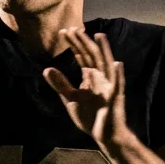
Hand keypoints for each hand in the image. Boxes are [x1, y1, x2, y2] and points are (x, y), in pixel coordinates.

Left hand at [42, 29, 129, 148]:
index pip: (82, 56)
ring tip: (99, 35)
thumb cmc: (90, 116)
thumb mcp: (71, 98)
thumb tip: (46, 69)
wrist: (104, 135)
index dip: (74, 44)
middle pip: (91, 56)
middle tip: (72, 28)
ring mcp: (109, 86)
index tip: (64, 31)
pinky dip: (117, 74)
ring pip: (106, 65)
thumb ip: (61, 84)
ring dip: (104, 51)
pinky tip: (117, 63)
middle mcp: (101, 77)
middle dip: (83, 42)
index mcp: (90, 76)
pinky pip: (117, 85)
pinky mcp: (115, 98)